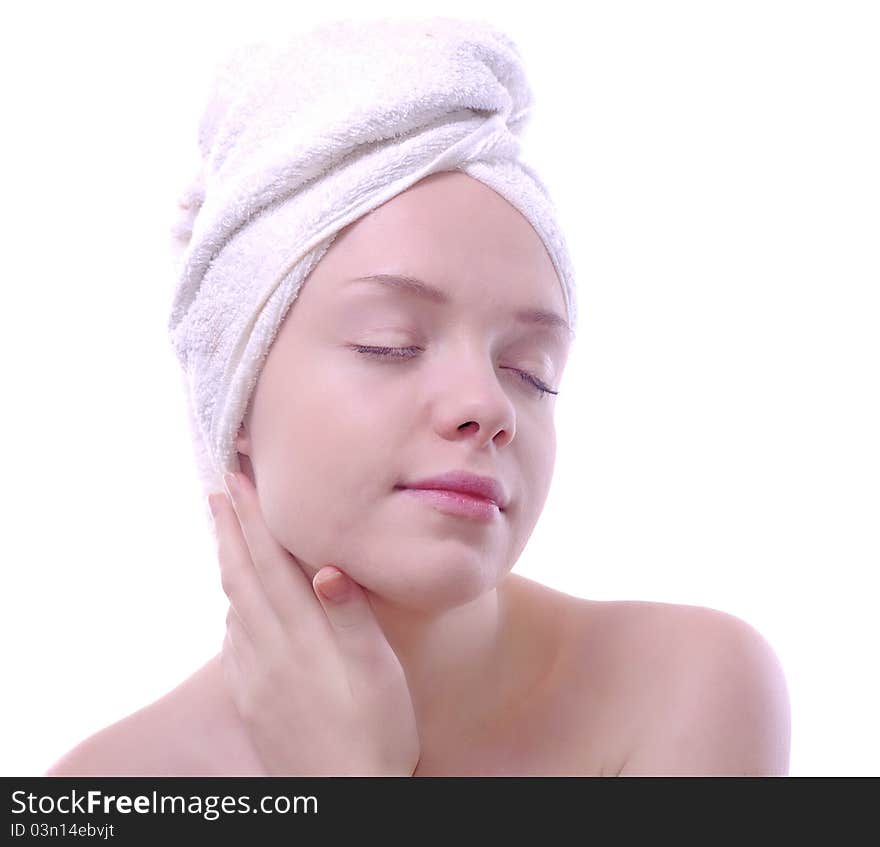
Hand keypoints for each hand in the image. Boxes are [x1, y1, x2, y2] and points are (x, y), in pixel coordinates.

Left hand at [208, 471, 420, 775]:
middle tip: (216, 487)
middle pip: (242, 575)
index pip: (270, 561)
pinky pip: (233, 641)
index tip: (237, 479)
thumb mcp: (378, 672)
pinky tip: (234, 605)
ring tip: (223, 533)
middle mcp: (269, 649)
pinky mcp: (253, 699)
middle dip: (229, 527)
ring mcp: (256, 676)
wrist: (346, 798)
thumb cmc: (376, 731)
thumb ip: (351, 617)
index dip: (253, 518)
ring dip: (226, 562)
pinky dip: (231, 607)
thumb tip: (326, 566)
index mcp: (301, 634)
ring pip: (233, 605)